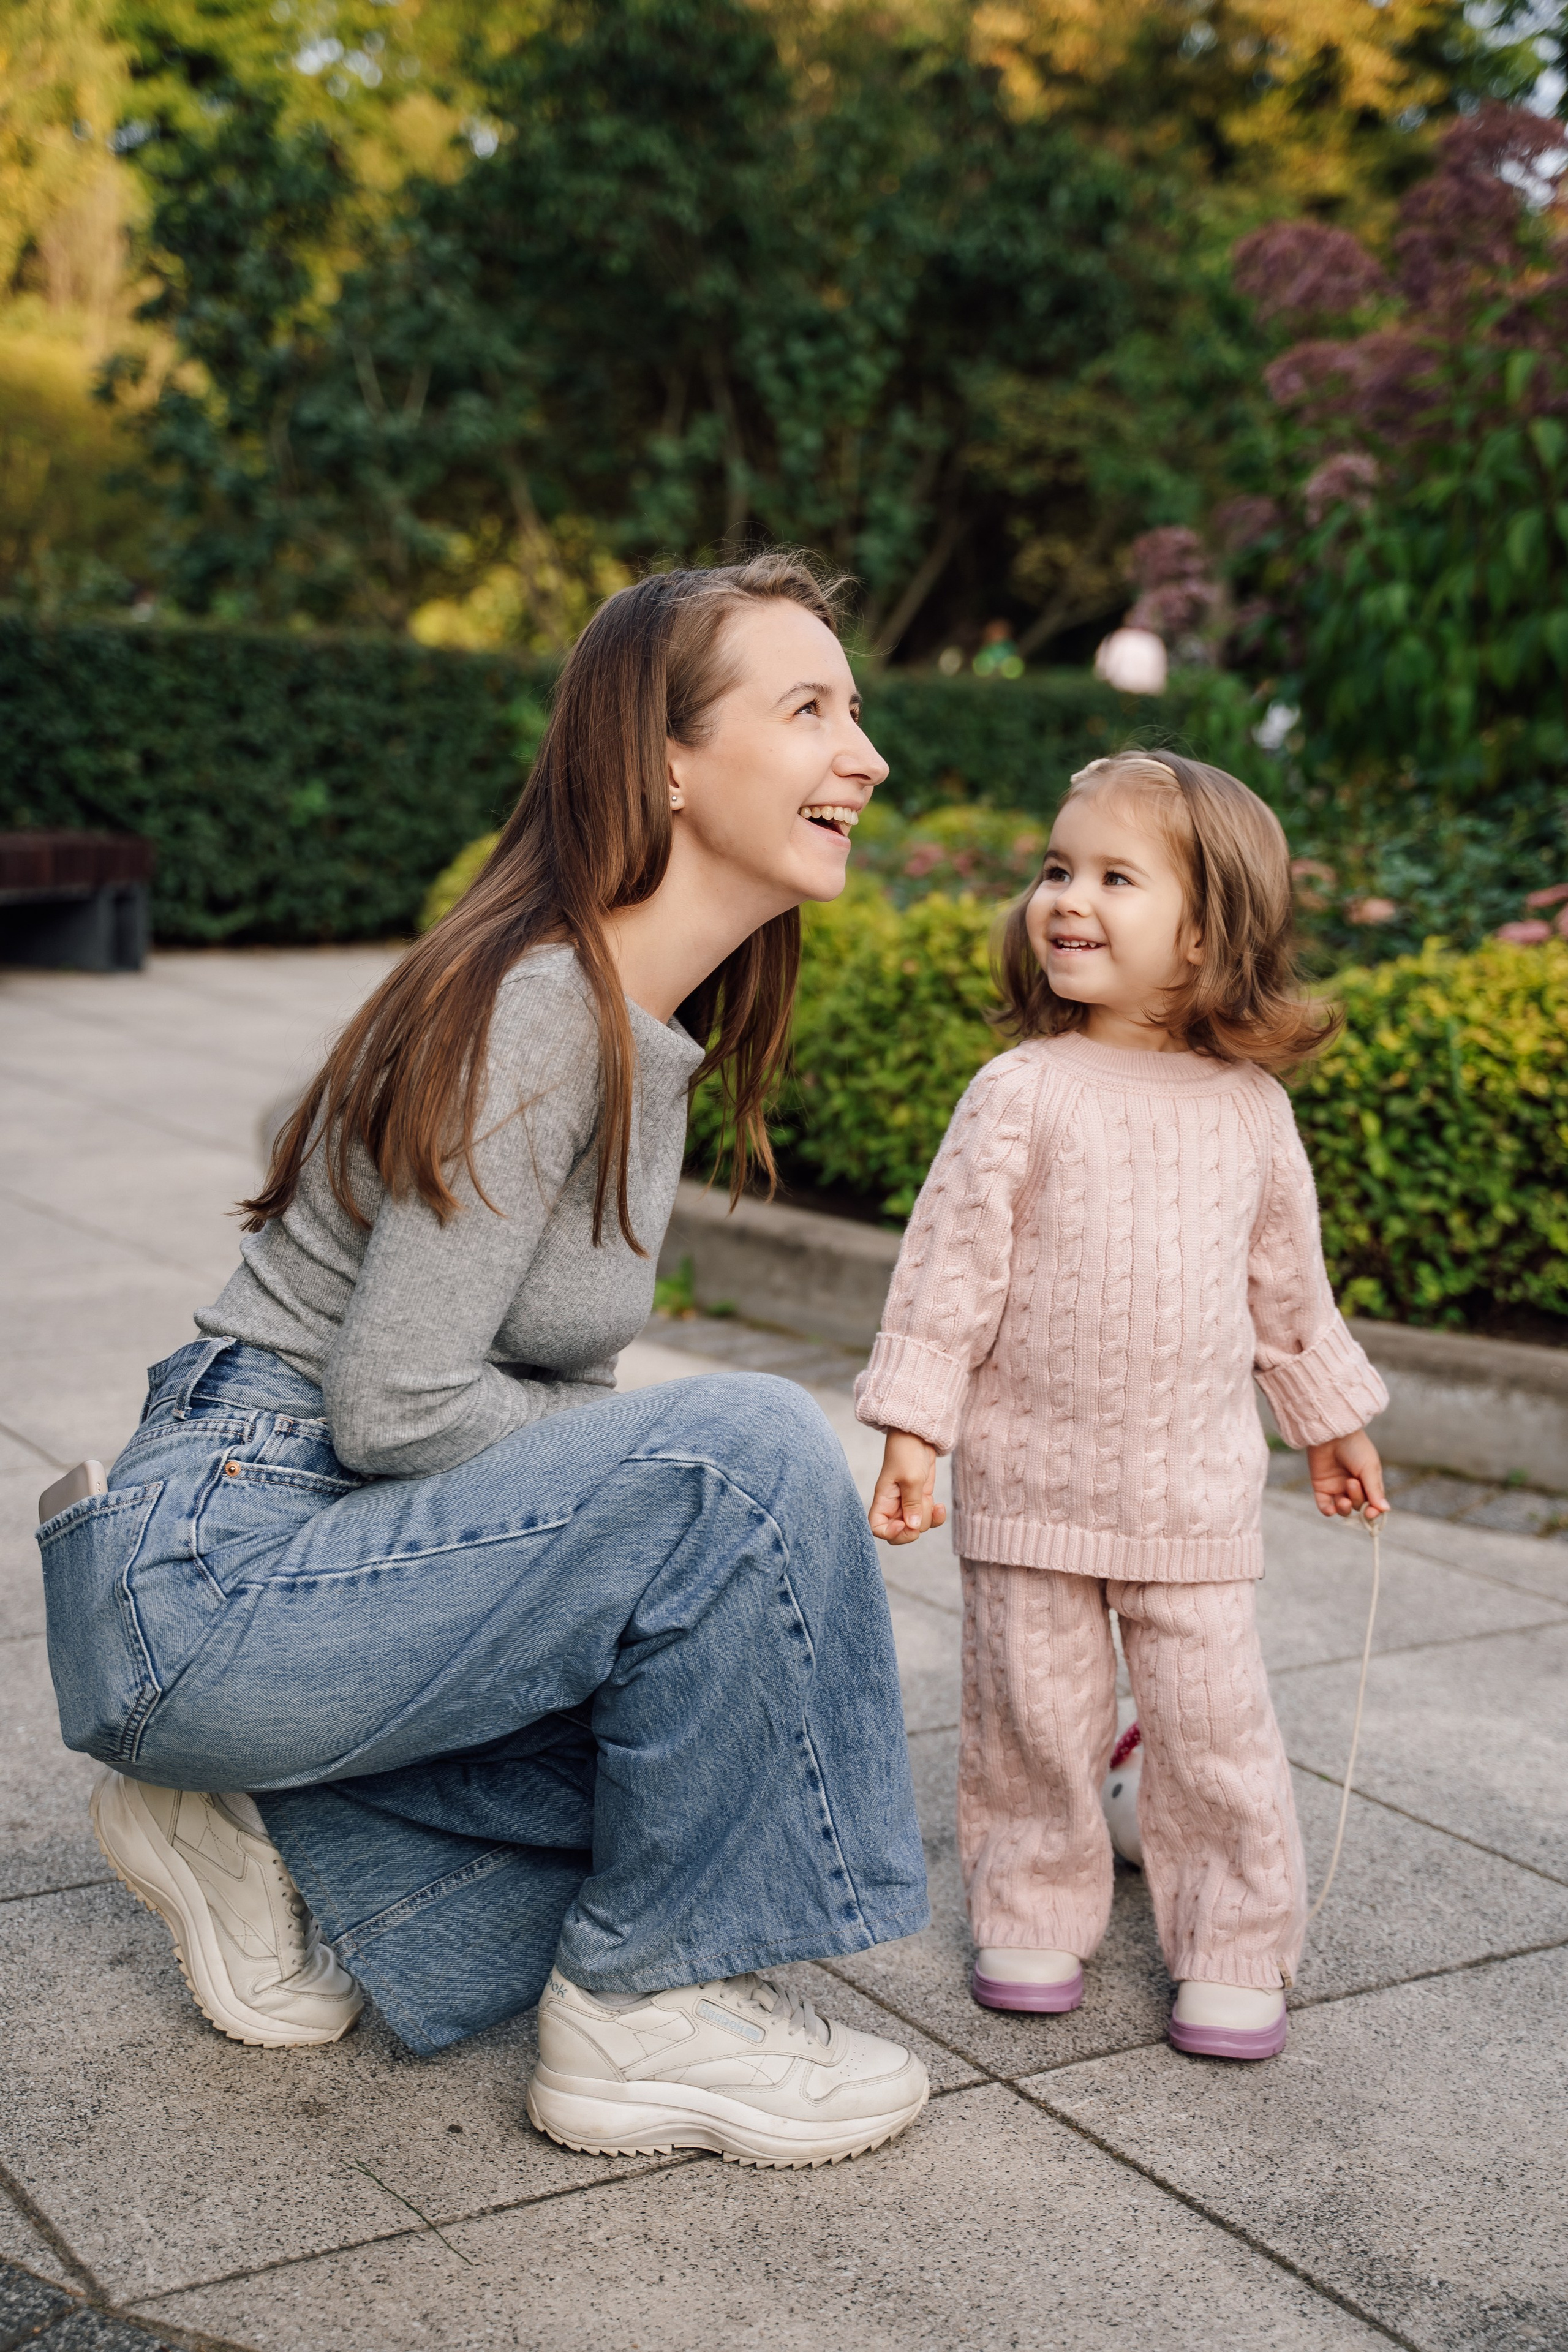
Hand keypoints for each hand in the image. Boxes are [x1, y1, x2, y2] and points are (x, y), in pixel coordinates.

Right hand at [869, 1430, 946, 1544]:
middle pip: (899, 1532)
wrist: (918, 1436)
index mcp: (884, 1500)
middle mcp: (894, 1505)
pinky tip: (940, 1506)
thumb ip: (912, 1504)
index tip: (904, 1524)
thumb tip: (912, 1526)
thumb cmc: (907, 1452)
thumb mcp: (911, 1478)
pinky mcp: (921, 1499)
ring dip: (927, 1518)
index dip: (890, 1533)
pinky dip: (936, 1517)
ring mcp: (908, 1503)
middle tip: (921, 1512)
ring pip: (917, 1526)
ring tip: (928, 1498)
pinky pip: (928, 1517)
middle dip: (913, 1529)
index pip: (877, 1528)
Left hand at [1306, 1429, 1388, 1519]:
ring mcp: (1337, 1487)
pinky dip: (1328, 1511)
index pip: (1373, 1504)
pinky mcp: (1321, 1487)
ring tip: (1343, 1499)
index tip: (1371, 1512)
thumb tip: (1385, 1510)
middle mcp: (1354, 1487)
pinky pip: (1324, 1506)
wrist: (1332, 1433)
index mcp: (1369, 1482)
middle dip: (1357, 1499)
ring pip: (1343, 1509)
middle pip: (1358, 1506)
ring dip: (1344, 1509)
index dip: (1373, 1512)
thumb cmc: (1354, 1447)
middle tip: (1352, 1482)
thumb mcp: (1369, 1468)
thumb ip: (1375, 1489)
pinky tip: (1331, 1509)